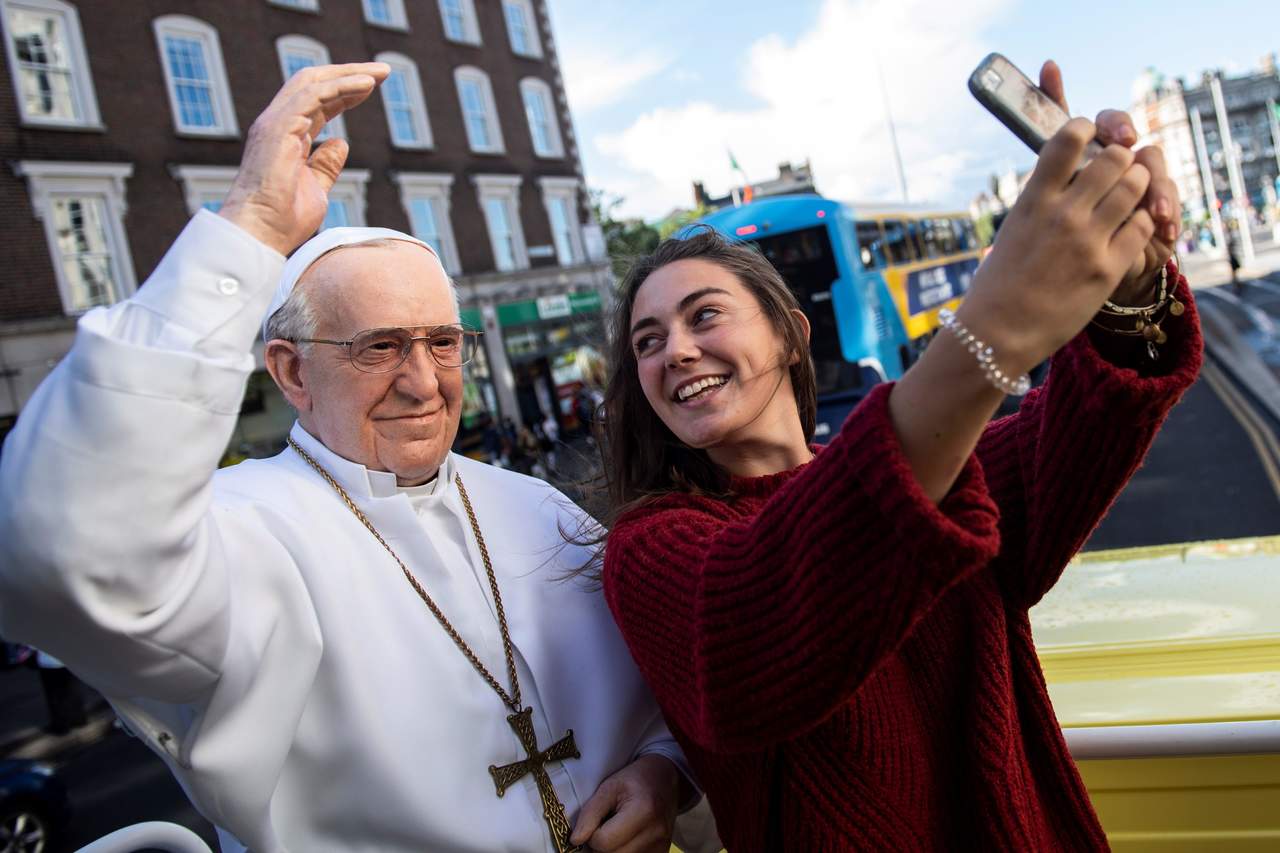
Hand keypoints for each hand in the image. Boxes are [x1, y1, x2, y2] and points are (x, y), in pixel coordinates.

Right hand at [218, 62, 388, 255]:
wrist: (260, 234)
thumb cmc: (282, 219)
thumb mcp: (316, 188)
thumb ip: (326, 164)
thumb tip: (342, 143)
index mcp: (287, 135)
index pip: (318, 102)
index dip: (345, 91)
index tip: (373, 86)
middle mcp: (279, 123)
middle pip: (315, 83)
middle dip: (349, 73)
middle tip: (383, 72)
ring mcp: (276, 123)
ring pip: (313, 83)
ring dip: (349, 74)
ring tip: (380, 74)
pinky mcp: (278, 128)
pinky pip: (313, 96)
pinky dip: (340, 87)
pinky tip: (365, 85)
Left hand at [570, 754, 679, 852]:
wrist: (665, 778)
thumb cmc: (634, 779)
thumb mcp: (609, 787)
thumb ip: (590, 813)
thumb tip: (575, 840)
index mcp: (643, 811)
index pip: (604, 842)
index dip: (592, 835)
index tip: (597, 821)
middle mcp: (656, 833)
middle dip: (601, 845)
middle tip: (605, 826)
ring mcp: (662, 846)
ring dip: (612, 850)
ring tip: (616, 830)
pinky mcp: (663, 852)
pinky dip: (623, 851)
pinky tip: (626, 837)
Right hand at [960, 115, 1154, 371]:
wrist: (998, 334)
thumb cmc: (996, 285)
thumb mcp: (1011, 231)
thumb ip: (1038, 202)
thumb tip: (1057, 180)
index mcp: (1033, 200)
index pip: (1068, 138)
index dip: (1086, 128)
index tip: (1090, 135)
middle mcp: (1063, 214)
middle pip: (1113, 157)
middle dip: (1120, 157)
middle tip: (1118, 168)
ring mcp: (1088, 241)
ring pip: (1135, 186)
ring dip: (1138, 184)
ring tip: (1131, 193)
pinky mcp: (1108, 269)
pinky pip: (1143, 225)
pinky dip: (1143, 219)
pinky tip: (1132, 226)